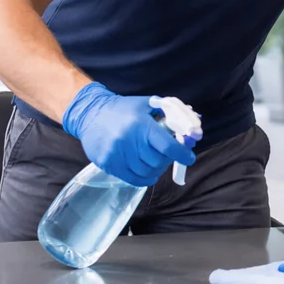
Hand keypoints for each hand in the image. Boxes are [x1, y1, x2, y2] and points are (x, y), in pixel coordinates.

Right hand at [62, 82, 195, 186]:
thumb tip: (193, 126)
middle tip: (168, 155)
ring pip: (146, 171)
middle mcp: (129, 141)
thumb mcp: (148, 104)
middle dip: (168, 159)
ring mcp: (117, 154)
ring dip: (156, 169)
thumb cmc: (124, 108)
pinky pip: (132, 179)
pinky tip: (147, 172)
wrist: (90, 113)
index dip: (182, 154)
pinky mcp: (108, 164)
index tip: (189, 158)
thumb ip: (170, 114)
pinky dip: (144, 178)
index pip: (168, 146)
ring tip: (155, 161)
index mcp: (142, 125)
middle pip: (158, 161)